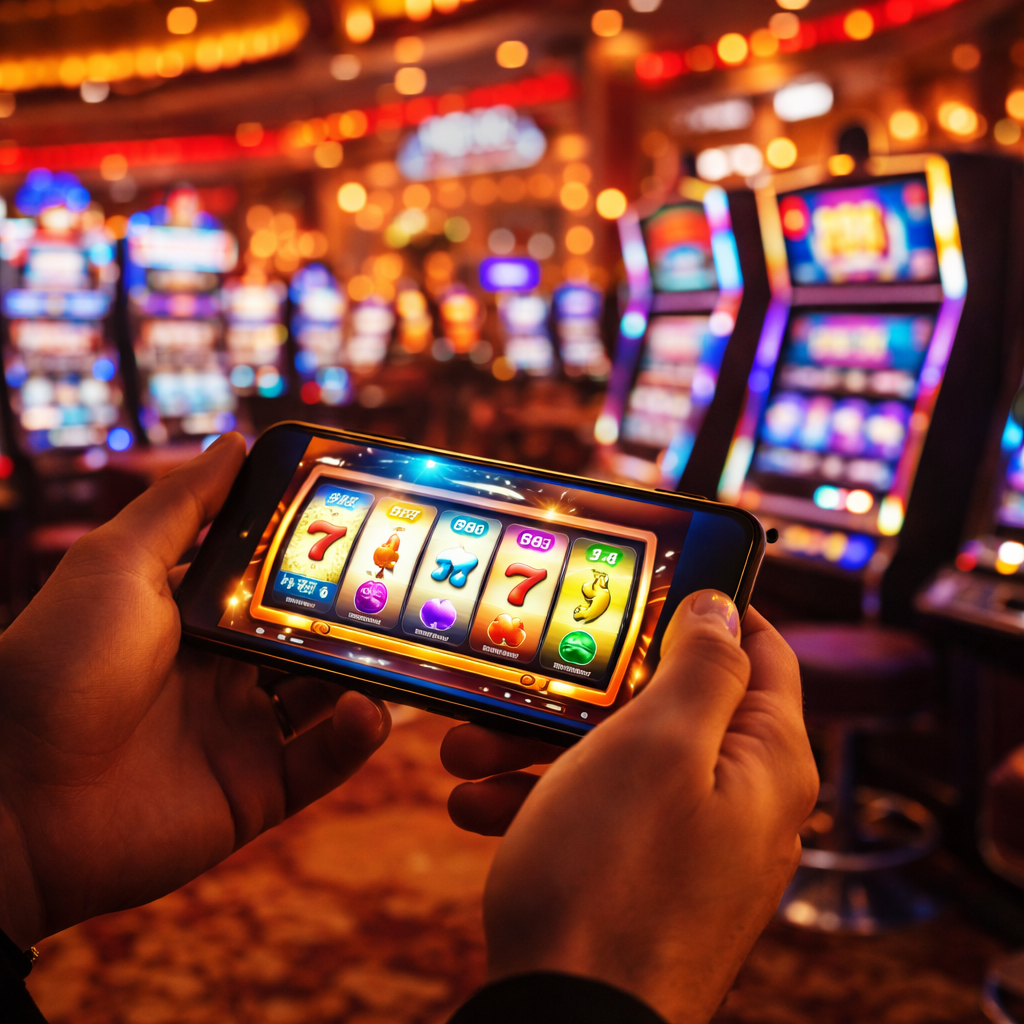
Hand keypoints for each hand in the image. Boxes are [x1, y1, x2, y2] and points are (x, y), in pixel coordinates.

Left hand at [0, 434, 389, 949]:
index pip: (275, 580)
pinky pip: (322, 762)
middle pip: (311, 637)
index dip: (321, 556)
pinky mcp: (254, 791)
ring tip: (406, 648)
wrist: (11, 799)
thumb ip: (181, 506)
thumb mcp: (118, 564)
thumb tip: (235, 440)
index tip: (374, 528)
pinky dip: (354, 738)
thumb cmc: (56, 663)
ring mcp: (240, 732)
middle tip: (412, 590)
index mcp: (195, 616)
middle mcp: (223, 671)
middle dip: (358, 614)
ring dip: (369, 674)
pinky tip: (370, 709)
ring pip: (329, 697)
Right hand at [444, 592, 816, 1023]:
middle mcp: (740, 802)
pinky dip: (542, 801)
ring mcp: (691, 846)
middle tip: (518, 677)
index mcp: (765, 760)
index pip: (760, 649)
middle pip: (665, 706)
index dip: (708, 604)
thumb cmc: (614, 879)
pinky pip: (598, 817)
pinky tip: (479, 806)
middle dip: (582, 689)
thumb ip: (701, 666)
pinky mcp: (645, 883)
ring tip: (465, 748)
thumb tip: (724, 608)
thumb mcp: (657, 744)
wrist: (568, 1023)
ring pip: (617, 762)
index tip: (643, 579)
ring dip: (541, 745)